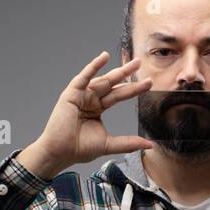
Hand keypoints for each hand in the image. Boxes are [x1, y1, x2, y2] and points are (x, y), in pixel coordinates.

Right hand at [19, 51, 153, 178]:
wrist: (60, 153)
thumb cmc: (79, 149)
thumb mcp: (108, 144)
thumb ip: (128, 142)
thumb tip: (148, 145)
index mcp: (97, 108)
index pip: (119, 95)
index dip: (133, 89)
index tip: (149, 84)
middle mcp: (90, 99)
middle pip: (113, 84)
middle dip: (127, 74)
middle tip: (140, 63)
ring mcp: (81, 95)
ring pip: (102, 80)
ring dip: (117, 71)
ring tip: (133, 64)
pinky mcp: (71, 93)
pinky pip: (84, 77)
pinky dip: (93, 67)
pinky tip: (103, 57)